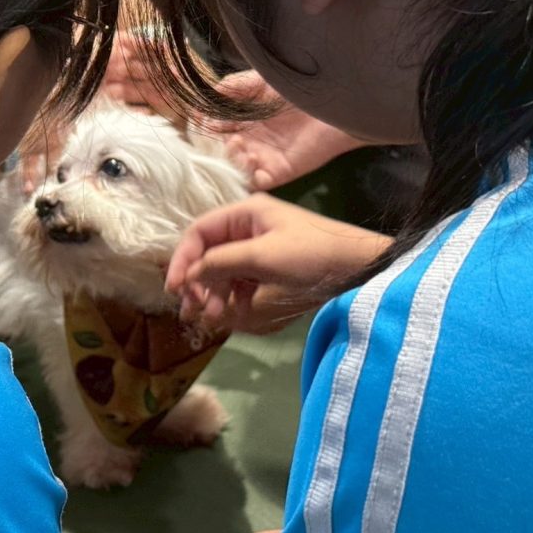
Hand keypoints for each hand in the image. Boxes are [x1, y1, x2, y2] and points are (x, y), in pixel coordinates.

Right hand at [166, 194, 391, 334]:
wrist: (358, 268)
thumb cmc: (310, 255)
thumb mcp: (262, 256)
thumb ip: (220, 263)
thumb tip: (189, 276)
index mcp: (245, 214)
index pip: (199, 233)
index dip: (182, 259)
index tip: (174, 288)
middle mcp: (248, 229)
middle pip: (208, 255)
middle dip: (198, 283)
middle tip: (193, 310)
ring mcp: (259, 250)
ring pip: (223, 273)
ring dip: (215, 295)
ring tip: (214, 319)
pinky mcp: (270, 270)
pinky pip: (241, 284)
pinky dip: (234, 300)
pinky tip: (234, 316)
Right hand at [204, 72, 368, 190]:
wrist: (334, 101)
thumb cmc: (298, 87)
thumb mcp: (260, 79)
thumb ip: (231, 86)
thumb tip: (202, 100)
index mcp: (240, 119)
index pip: (212, 128)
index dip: (204, 126)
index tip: (203, 120)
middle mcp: (247, 140)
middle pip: (218, 151)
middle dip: (216, 146)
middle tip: (226, 135)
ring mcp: (261, 158)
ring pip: (233, 168)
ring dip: (231, 160)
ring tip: (240, 146)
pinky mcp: (278, 172)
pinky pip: (256, 182)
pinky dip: (250, 176)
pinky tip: (254, 160)